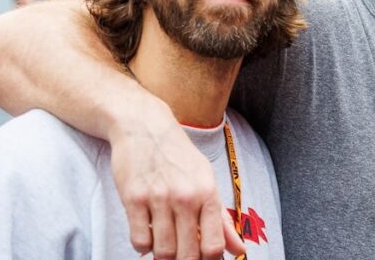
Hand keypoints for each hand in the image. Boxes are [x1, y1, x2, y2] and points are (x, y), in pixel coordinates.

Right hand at [109, 104, 244, 258]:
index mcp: (208, 192)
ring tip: (165, 243)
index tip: (203, 258)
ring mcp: (158, 198)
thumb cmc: (179, 157)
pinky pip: (139, 241)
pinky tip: (148, 232)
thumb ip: (222, 219)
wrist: (145, 127)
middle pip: (187, 254)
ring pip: (162, 251)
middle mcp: (185, 196)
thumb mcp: (206, 180)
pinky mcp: (133, 199)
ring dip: (163, 255)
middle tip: (181, 255)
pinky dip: (143, 245)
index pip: (213, 245)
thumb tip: (240, 250)